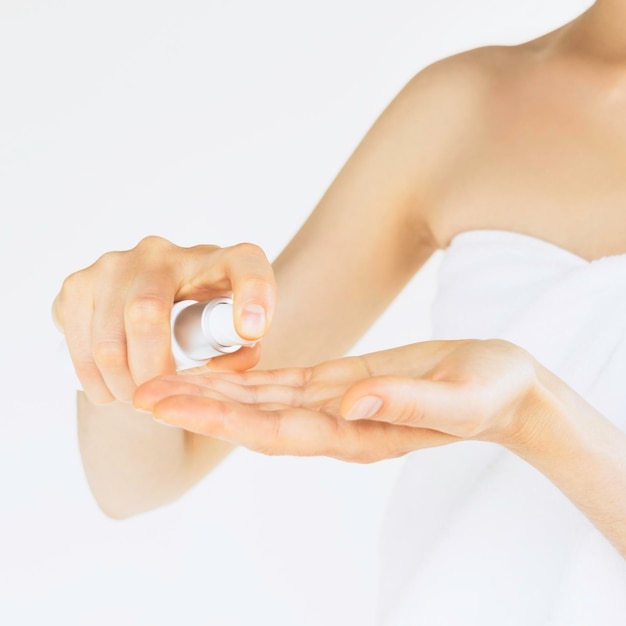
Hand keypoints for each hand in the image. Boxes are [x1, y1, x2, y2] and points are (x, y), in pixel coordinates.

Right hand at [53, 236, 275, 403]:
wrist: (156, 299)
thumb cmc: (202, 317)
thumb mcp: (231, 328)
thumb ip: (243, 344)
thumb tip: (245, 349)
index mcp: (215, 260)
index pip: (244, 264)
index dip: (253, 294)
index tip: (252, 332)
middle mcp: (160, 252)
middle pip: (147, 314)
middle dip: (152, 372)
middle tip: (160, 398)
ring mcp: (112, 264)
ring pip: (108, 339)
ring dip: (121, 384)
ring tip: (137, 399)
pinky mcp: (77, 283)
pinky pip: (76, 341)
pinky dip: (92, 378)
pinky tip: (110, 386)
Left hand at [133, 339, 542, 461]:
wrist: (503, 387)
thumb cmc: (488, 392)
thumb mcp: (459, 397)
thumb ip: (407, 403)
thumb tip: (353, 403)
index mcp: (359, 433)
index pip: (277, 429)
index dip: (223, 416)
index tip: (173, 404)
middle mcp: (336, 424)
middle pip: (253, 418)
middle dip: (197, 406)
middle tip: (141, 392)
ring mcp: (335, 405)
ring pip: (261, 399)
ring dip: (212, 391)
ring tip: (164, 379)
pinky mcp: (340, 383)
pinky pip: (283, 382)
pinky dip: (245, 376)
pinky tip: (215, 367)